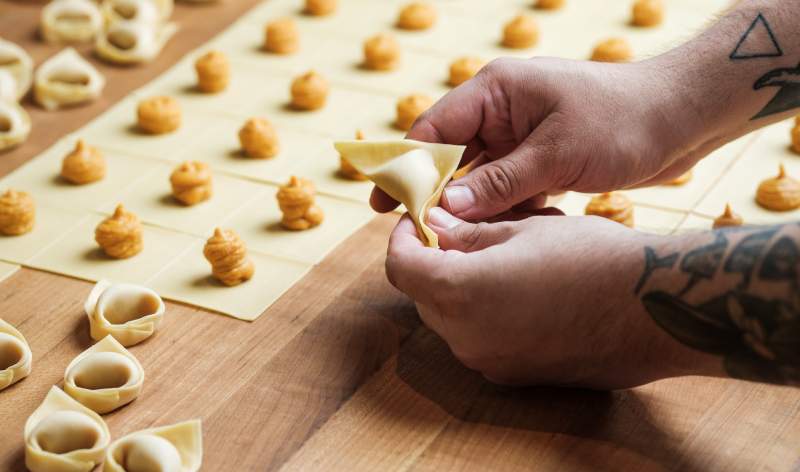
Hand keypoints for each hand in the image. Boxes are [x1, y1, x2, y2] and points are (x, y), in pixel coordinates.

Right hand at [372, 56, 711, 220]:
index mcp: (495, 92)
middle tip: (410, 230)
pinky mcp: (537, 158)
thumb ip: (499, 181)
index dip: (405, 166)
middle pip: (448, 154)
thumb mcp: (557, 154)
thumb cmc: (623, 121)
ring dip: (468, 206)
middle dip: (432, 192)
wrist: (680, 120)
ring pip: (475, 176)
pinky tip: (493, 233)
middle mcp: (500, 111)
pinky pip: (502, 186)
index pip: (433, 129)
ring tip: (449, 240)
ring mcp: (518, 135)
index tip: (384, 202)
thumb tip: (445, 208)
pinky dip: (497, 209)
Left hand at [385, 208, 719, 388]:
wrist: (655, 309)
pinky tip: (517, 290)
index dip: (402, 237)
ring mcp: (490, 362)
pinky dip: (481, 314)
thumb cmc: (593, 257)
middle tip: (457, 233)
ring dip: (457, 288)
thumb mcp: (525, 229)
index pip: (400, 266)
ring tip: (496, 257)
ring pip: (449, 320)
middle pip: (422, 295)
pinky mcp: (515, 375)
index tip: (418, 219)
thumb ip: (470, 232)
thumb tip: (435, 225)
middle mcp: (466, 337)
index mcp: (459, 293)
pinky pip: (479, 340)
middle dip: (431, 262)